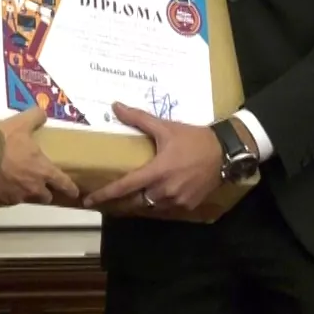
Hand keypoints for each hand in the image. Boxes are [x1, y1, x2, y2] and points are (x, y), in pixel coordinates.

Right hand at [0, 105, 78, 206]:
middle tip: (42, 187)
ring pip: (27, 200)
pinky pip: (7, 201)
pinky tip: (0, 186)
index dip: (70, 188)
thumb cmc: (3, 142)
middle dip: (45, 193)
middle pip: (46, 197)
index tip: (73, 192)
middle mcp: (33, 188)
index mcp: (43, 171)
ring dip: (26, 194)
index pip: (63, 183)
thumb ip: (34, 117)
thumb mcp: (21, 123)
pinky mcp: (0, 202)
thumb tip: (42, 113)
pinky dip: (6, 195)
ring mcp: (17, 197)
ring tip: (17, 185)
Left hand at [82, 102, 224, 213]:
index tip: (88, 200)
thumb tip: (116, 106)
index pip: (124, 187)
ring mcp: (177, 201)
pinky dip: (159, 202)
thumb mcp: (166, 127)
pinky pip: (166, 208)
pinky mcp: (188, 205)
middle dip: (121, 202)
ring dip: (141, 200)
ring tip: (134, 194)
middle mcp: (164, 190)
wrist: (225, 152)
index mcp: (156, 172)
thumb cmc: (193, 139)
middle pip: (135, 202)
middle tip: (108, 199)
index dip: (104, 194)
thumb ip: (139, 119)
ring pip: (151, 206)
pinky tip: (157, 193)